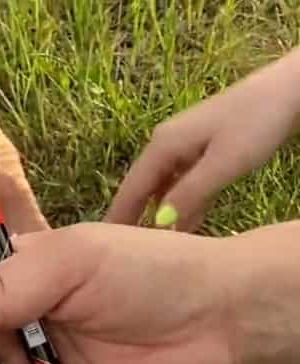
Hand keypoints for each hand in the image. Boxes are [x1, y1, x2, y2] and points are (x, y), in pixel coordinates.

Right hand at [107, 47, 299, 230]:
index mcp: (162, 145)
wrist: (290, 88)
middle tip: (124, 253)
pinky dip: (180, 202)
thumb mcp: (223, 164)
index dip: (117, 218)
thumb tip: (158, 225)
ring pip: (163, 187)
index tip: (102, 246)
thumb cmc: (257, 122)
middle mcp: (165, 143)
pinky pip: (181, 181)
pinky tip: (184, 222)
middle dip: (134, 218)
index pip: (130, 190)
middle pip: (142, 189)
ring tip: (153, 245)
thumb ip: (189, 194)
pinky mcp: (201, 147)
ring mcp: (183, 144)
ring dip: (159, 213)